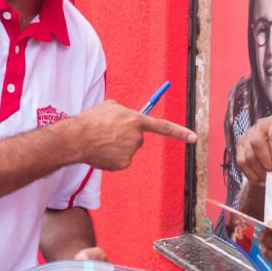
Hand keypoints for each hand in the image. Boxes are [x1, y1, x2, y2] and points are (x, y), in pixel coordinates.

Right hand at [71, 100, 196, 170]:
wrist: (77, 138)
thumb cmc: (91, 119)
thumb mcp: (109, 106)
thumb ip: (122, 110)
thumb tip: (123, 114)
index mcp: (136, 120)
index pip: (164, 127)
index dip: (180, 132)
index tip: (194, 138)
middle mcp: (137, 137)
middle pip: (137, 138)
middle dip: (126, 136)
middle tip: (109, 132)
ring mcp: (131, 152)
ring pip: (128, 150)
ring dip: (117, 146)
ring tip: (101, 141)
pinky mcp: (123, 164)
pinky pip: (120, 160)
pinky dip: (112, 157)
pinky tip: (101, 152)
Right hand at [235, 112, 271, 184]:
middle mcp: (261, 125)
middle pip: (257, 143)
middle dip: (267, 164)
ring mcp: (248, 134)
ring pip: (248, 155)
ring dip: (259, 171)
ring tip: (270, 179)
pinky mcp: (240, 145)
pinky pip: (241, 162)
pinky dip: (251, 175)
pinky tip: (261, 179)